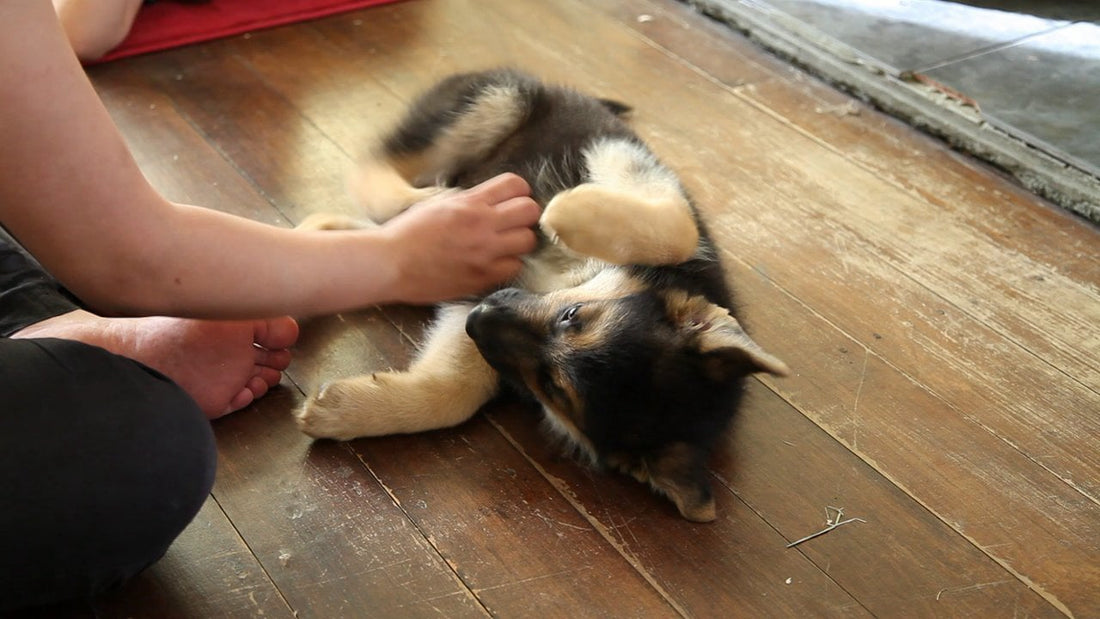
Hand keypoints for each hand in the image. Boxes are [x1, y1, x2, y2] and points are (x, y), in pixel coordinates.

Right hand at [380, 173, 539, 303]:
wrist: (390, 263)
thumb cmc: (407, 233)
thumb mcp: (438, 204)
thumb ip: (468, 201)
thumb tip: (491, 201)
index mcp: (470, 202)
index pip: (515, 184)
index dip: (518, 192)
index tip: (511, 201)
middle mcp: (482, 224)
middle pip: (530, 211)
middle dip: (524, 215)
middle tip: (512, 224)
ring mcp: (485, 252)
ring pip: (528, 241)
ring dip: (518, 241)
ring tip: (504, 245)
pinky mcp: (482, 276)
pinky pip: (514, 267)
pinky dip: (507, 265)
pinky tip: (493, 263)